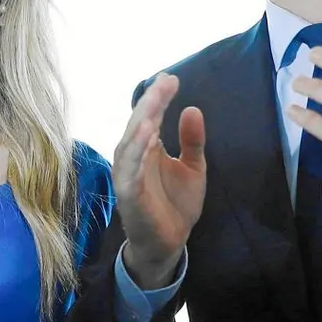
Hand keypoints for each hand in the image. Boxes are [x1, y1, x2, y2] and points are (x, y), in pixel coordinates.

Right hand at [113, 73, 205, 287]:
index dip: (159, 98)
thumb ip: (192, 141)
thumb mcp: (193, 167)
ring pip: (128, 145)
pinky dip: (135, 155)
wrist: (170, 243)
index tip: (172, 78)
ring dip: (140, 124)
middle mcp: (133, 159)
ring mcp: (128, 177)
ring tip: (154, 104)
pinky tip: (146, 137)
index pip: (149, 117)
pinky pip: (129, 173)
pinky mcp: (128, 196)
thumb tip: (192, 108)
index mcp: (146, 149)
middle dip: (150, 103)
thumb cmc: (176, 204)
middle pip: (137, 125)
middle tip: (165, 83)